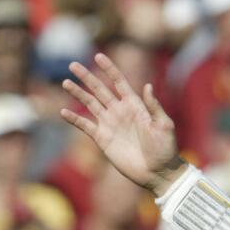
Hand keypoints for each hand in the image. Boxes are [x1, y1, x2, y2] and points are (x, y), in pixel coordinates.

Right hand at [60, 54, 183, 195]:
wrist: (158, 172)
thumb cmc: (165, 149)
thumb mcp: (164, 126)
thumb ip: (154, 107)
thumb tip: (148, 86)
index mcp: (135, 106)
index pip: (119, 83)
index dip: (109, 69)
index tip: (99, 56)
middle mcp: (120, 112)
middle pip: (100, 90)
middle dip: (87, 77)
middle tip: (73, 64)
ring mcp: (110, 124)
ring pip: (90, 104)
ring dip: (78, 93)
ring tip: (66, 82)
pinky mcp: (103, 139)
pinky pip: (85, 126)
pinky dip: (75, 119)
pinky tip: (63, 112)